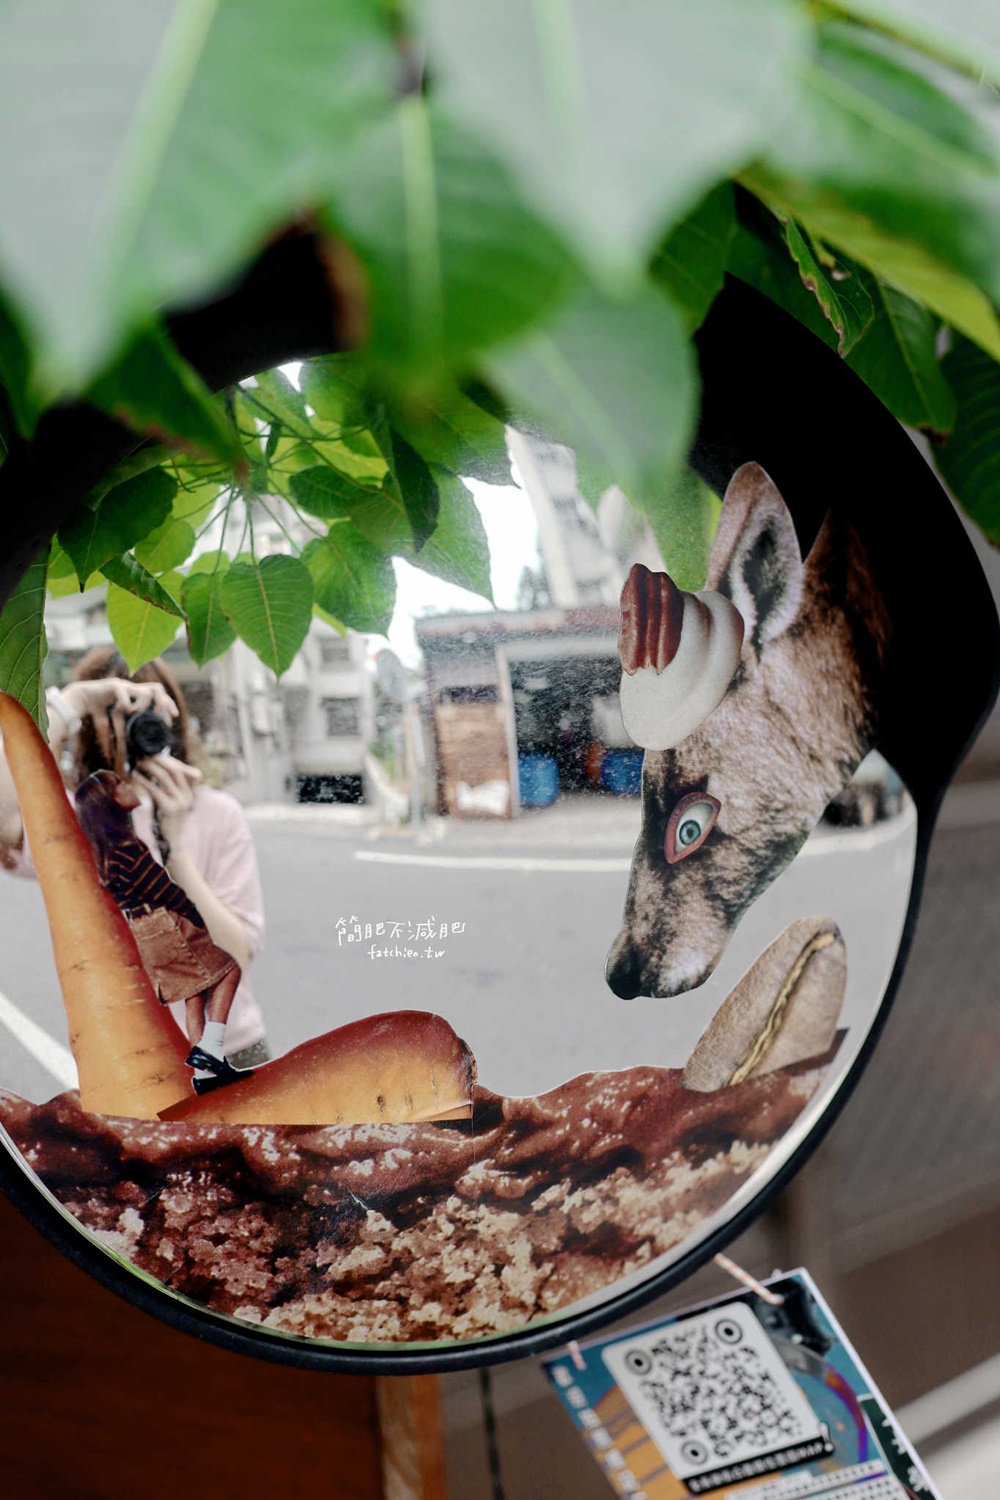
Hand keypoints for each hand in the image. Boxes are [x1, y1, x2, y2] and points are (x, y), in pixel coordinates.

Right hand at [60, 677, 177, 760]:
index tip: (171, 721)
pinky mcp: (112, 686)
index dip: (167, 706)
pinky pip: (123, 692)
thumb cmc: (95, 714)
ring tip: (137, 715)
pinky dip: (126, 702)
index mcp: (136, 699)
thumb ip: (121, 741)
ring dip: (144, 705)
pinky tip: (125, 710)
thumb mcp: (113, 727)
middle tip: (165, 720)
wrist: (78, 700)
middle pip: (157, 689)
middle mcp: (133, 691)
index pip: (159, 697)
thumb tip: (125, 768)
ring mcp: (124, 687)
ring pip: (145, 690)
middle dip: (165, 704)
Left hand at [131, 754, 201, 849]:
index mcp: (189, 793)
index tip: (154, 755)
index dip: (167, 760)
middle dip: (159, 761)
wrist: (173, 843)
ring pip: (164, 778)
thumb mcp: (169, 804)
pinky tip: (135, 776)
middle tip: (144, 756)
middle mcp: (187, 796)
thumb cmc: (167, 823)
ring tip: (139, 763)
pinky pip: (155, 790)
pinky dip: (144, 781)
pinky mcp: (170, 808)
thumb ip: (165, 790)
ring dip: (150, 768)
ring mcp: (180, 802)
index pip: (180, 770)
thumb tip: (152, 773)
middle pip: (173, 770)